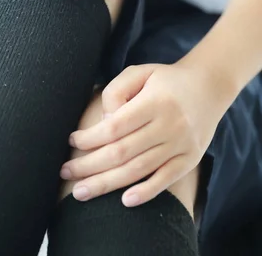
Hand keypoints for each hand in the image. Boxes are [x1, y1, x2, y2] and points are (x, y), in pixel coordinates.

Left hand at [61, 60, 228, 205]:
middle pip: (123, 152)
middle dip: (90, 166)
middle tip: (66, 173)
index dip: (90, 138)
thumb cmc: (165, 79)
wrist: (209, 87)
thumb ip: (116, 91)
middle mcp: (170, 124)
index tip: (72, 142)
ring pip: (139, 169)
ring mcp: (181, 144)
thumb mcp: (140, 72)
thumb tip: (104, 123)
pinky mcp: (190, 159)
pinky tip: (124, 201)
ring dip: (107, 183)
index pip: (116, 126)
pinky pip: (166, 180)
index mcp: (155, 101)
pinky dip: (145, 192)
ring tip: (82, 191)